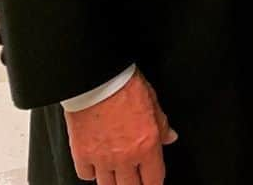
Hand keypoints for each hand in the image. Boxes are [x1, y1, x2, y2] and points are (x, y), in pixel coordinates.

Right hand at [64, 69, 177, 184]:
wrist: (97, 78)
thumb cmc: (125, 85)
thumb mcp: (153, 101)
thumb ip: (162, 124)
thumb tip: (170, 137)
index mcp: (147, 144)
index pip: (154, 180)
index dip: (154, 182)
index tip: (152, 179)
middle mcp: (125, 157)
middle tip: (134, 178)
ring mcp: (102, 159)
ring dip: (113, 181)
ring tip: (117, 175)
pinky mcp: (81, 155)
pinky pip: (86, 175)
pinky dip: (91, 172)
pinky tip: (96, 164)